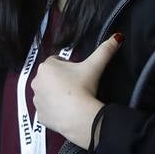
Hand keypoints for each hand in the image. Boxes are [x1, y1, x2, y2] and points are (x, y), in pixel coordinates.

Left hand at [30, 33, 122, 149]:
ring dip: (56, 94)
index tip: (78, 75)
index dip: (68, 67)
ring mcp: (36, 99)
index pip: (56, 61)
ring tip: (71, 99)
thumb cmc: (84, 88)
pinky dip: (54, 110)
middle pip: (50, 78)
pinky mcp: (40, 115)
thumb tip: (117, 37)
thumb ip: (105, 50)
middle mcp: (37, 81)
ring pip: (47, 93)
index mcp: (46, 66)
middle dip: (60, 80)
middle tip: (76, 87)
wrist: (80, 116)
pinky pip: (46, 110)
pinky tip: (65, 110)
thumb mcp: (94, 66)